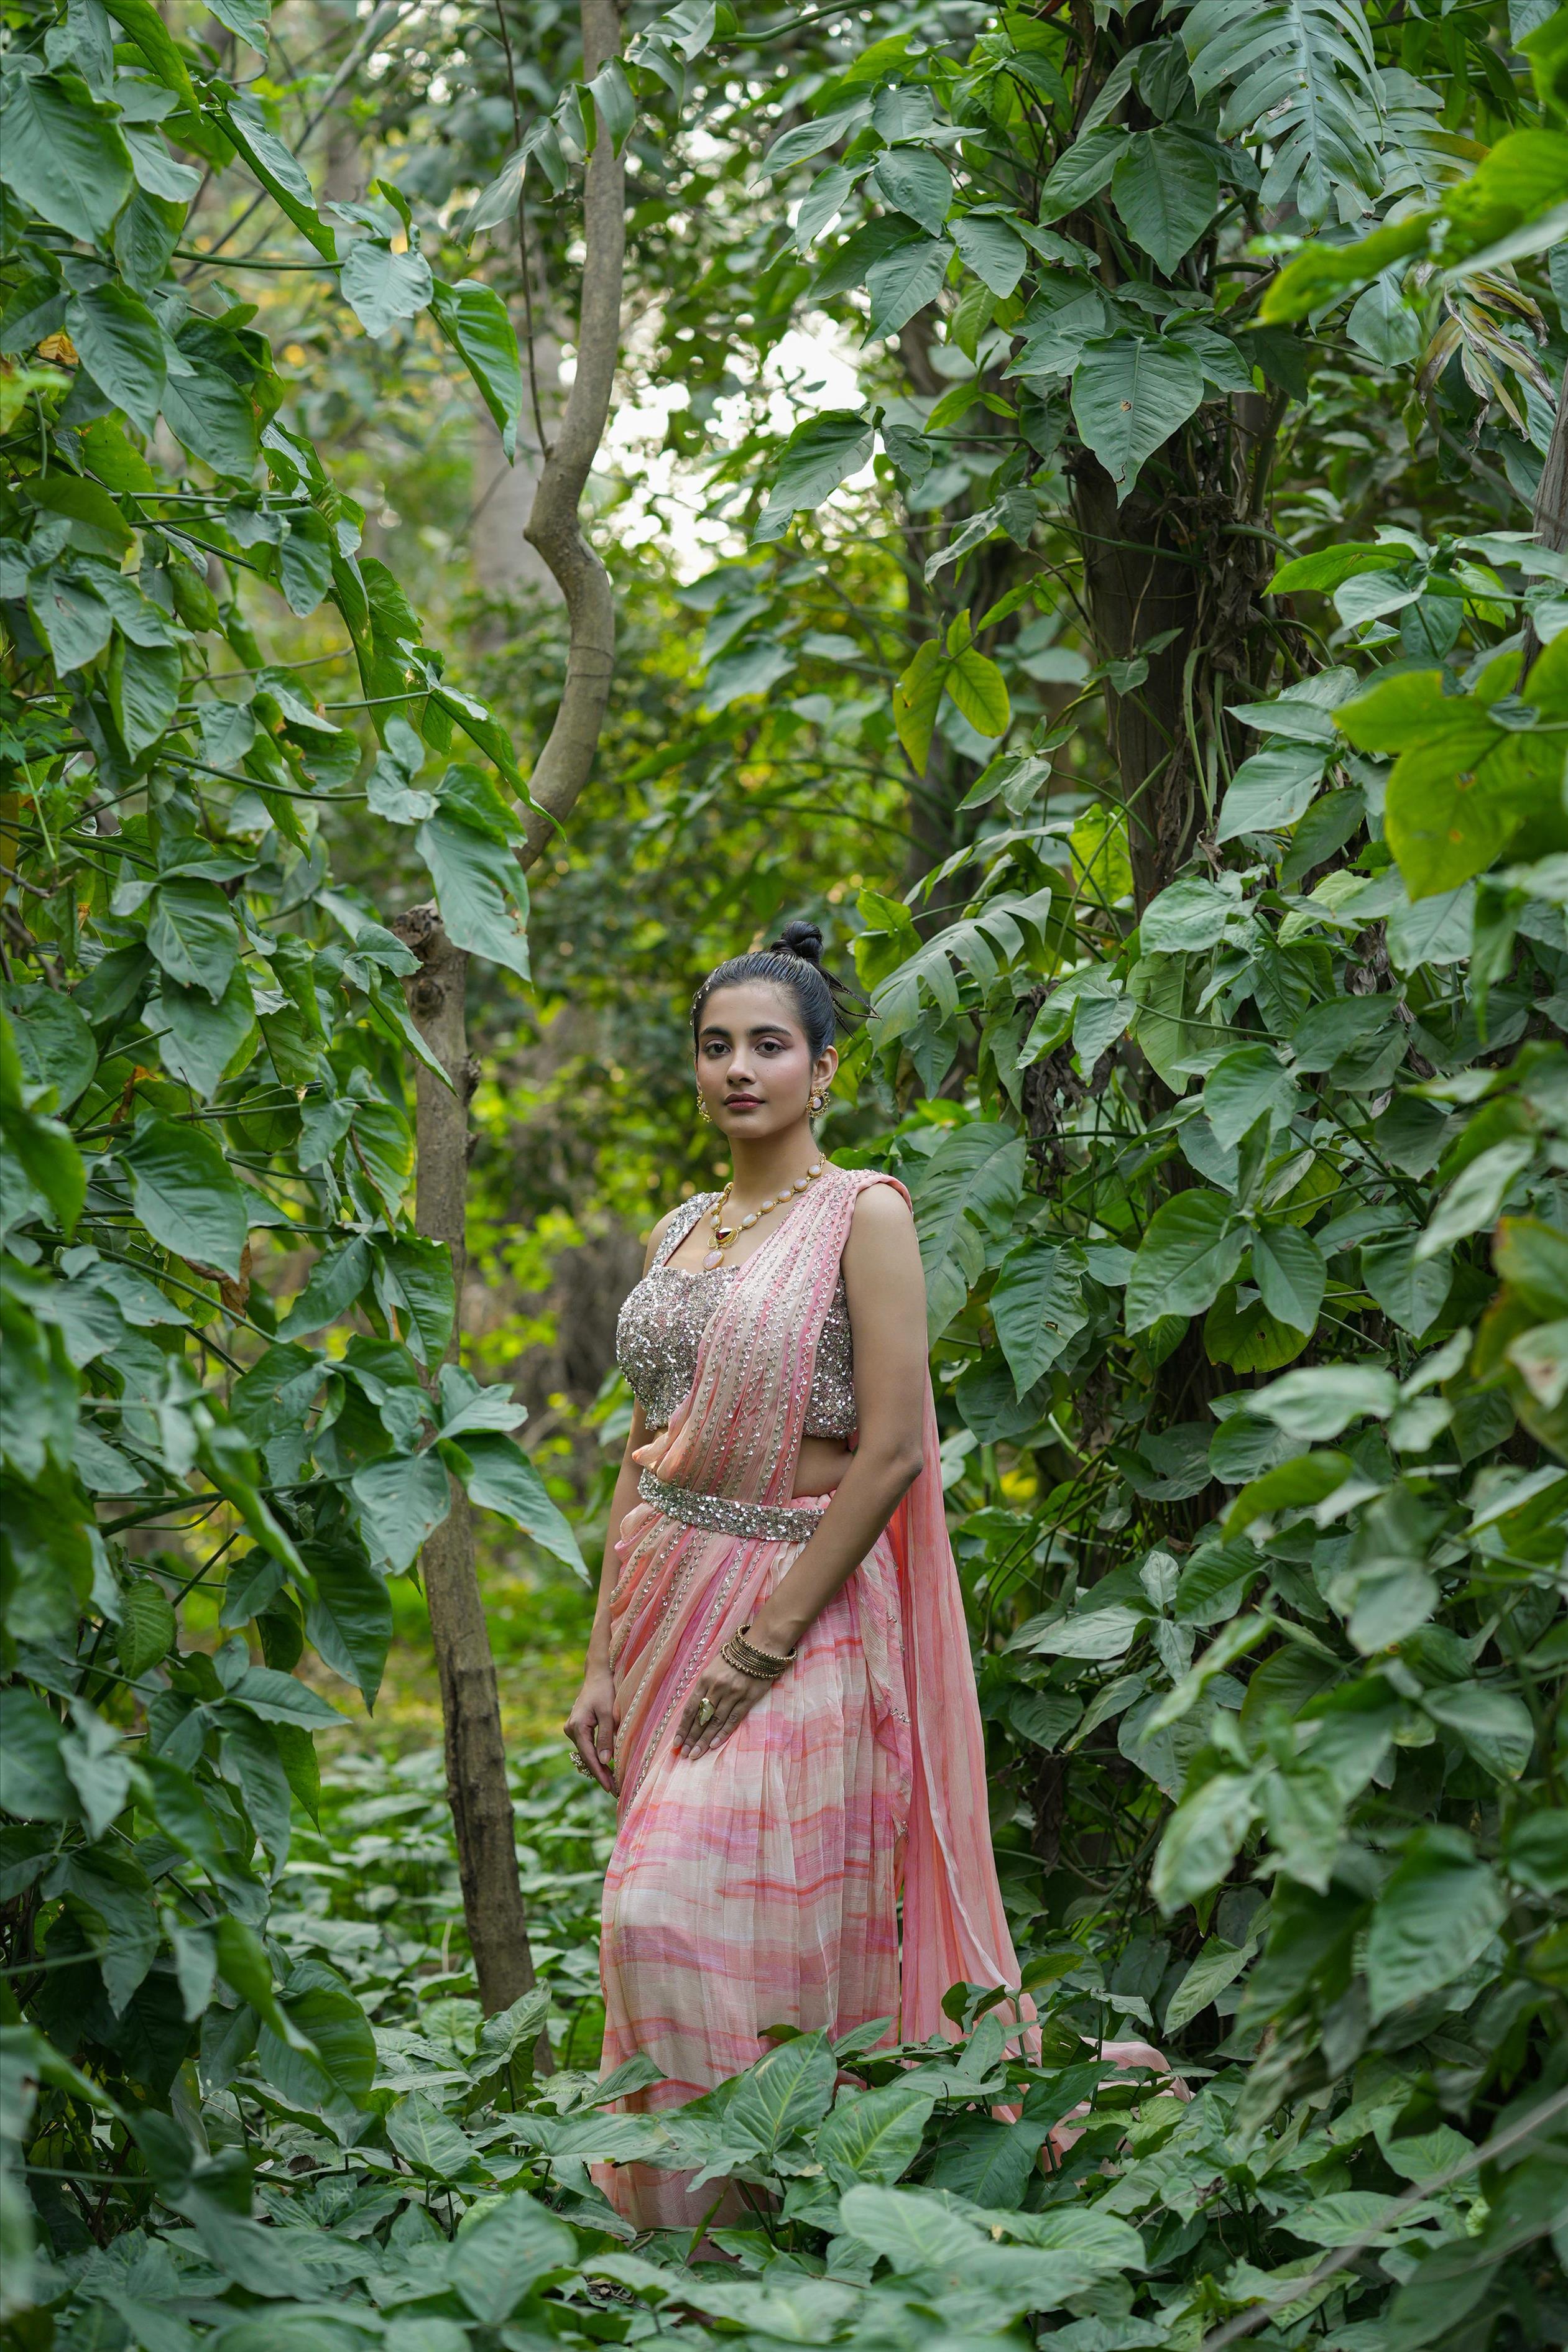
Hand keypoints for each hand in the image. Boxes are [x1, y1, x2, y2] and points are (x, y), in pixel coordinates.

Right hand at [565, 1666, 618, 1793]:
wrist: (598, 1674)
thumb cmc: (605, 1690)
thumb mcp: (608, 1713)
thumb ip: (606, 1737)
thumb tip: (604, 1761)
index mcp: (577, 1727)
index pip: (589, 1756)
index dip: (600, 1774)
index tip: (611, 1788)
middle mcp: (571, 1729)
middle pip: (586, 1757)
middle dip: (600, 1774)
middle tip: (615, 1790)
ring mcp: (573, 1729)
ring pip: (586, 1753)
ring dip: (599, 1766)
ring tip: (614, 1782)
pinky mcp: (578, 1727)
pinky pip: (587, 1746)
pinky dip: (597, 1756)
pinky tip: (607, 1767)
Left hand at [676, 1655, 771, 1759]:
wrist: (760, 1647)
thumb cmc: (734, 1658)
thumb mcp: (713, 1668)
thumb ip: (704, 1688)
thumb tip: (694, 1711)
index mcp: (705, 1679)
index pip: (690, 1708)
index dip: (682, 1727)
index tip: (676, 1743)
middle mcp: (717, 1687)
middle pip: (701, 1718)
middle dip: (691, 1738)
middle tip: (684, 1754)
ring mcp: (733, 1693)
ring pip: (715, 1721)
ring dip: (704, 1740)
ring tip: (695, 1754)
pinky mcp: (748, 1698)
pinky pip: (733, 1719)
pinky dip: (723, 1733)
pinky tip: (713, 1745)